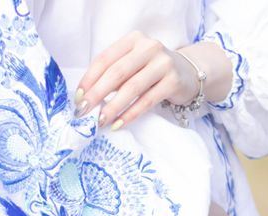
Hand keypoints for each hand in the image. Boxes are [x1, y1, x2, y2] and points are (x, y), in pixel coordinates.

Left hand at [73, 30, 201, 129]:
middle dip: (97, 94)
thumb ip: (114, 74)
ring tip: (100, 121)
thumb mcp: (133, 64)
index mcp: (133, 40)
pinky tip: (119, 124)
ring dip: (113, 107)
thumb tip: (88, 96)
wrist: (189, 73)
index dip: (89, 79)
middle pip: (117, 73)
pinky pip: (147, 101)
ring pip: (132, 88)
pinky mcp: (173, 81)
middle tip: (83, 112)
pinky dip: (131, 114)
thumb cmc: (153, 71)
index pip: (105, 59)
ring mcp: (163, 63)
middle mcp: (149, 47)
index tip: (78, 98)